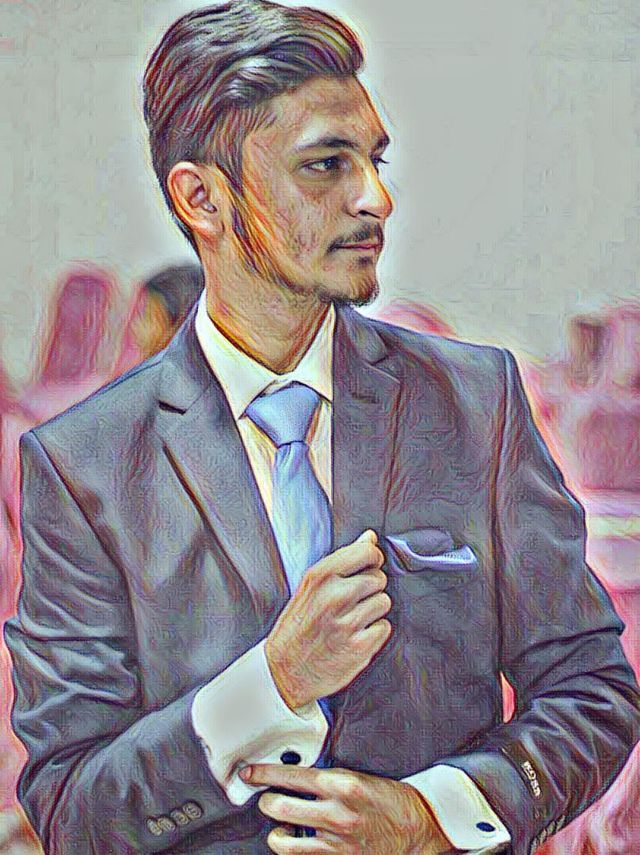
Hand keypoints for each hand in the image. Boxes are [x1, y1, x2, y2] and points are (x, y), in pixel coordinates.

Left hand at [241, 764, 451, 853]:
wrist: (417, 828)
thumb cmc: (387, 799)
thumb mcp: (357, 777)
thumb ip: (325, 777)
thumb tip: (292, 774)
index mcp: (341, 784)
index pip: (290, 775)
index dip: (263, 773)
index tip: (249, 772)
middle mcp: (335, 813)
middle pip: (278, 806)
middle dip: (267, 800)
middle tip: (268, 797)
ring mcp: (335, 842)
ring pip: (282, 839)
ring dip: (276, 830)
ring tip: (283, 824)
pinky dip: (293, 848)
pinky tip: (299, 840)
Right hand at [265, 530, 391, 708]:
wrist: (283, 671)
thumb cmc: (297, 627)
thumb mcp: (310, 587)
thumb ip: (342, 562)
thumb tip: (369, 538)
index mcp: (320, 576)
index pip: (367, 552)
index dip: (372, 559)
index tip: (367, 566)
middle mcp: (334, 596)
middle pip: (378, 578)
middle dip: (370, 588)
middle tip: (351, 602)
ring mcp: (348, 622)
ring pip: (384, 602)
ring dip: (373, 611)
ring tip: (351, 620)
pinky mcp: (359, 646)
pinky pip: (384, 627)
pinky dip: (374, 632)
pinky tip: (355, 636)